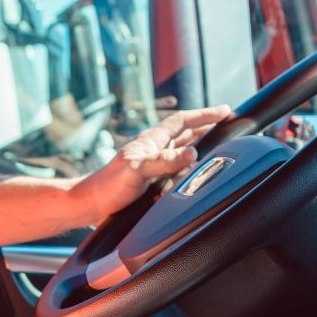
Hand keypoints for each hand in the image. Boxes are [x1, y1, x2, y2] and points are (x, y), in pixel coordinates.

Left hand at [75, 105, 232, 222]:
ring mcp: (152, 164)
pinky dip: (189, 164)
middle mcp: (153, 149)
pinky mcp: (150, 179)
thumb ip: (164, 161)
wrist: (89, 205)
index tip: (225, 111)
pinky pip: (176, 166)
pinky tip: (193, 170)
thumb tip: (192, 152)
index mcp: (151, 141)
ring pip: (181, 148)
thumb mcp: (137, 171)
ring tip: (217, 139)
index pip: (182, 121)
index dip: (204, 115)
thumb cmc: (108, 186)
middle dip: (206, 125)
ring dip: (199, 142)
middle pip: (184, 132)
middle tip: (227, 122)